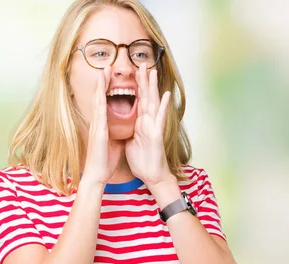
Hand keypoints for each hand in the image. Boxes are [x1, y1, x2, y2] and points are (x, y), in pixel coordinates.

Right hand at [81, 67, 118, 185]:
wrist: (98, 175)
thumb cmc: (105, 161)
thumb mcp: (115, 143)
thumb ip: (117, 132)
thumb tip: (123, 127)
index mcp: (102, 125)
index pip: (104, 103)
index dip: (106, 90)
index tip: (110, 77)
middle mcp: (98, 123)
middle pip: (99, 97)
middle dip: (102, 82)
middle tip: (106, 67)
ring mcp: (96, 125)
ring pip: (98, 100)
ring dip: (100, 85)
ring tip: (103, 71)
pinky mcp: (98, 131)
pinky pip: (100, 111)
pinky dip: (100, 99)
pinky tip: (101, 90)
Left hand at [126, 63, 173, 186]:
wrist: (151, 175)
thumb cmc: (142, 160)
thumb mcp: (131, 141)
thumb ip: (129, 129)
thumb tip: (122, 123)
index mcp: (140, 123)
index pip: (137, 100)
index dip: (135, 86)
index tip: (132, 73)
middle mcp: (147, 122)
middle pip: (145, 97)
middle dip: (143, 80)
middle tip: (142, 64)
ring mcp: (153, 127)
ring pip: (153, 103)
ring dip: (153, 87)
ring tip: (153, 72)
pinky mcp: (156, 134)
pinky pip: (159, 119)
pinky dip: (162, 106)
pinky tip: (165, 95)